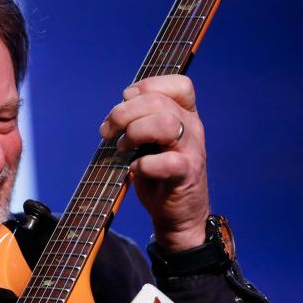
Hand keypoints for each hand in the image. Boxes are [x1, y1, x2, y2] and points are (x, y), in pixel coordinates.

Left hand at [99, 75, 209, 251]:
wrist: (179, 217)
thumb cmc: (159, 177)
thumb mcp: (149, 143)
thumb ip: (139, 121)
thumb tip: (118, 107)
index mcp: (186, 116)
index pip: (179, 85)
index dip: (148, 86)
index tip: (125, 101)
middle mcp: (193, 129)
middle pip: (159, 102)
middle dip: (124, 113)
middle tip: (109, 132)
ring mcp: (192, 151)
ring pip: (166, 123)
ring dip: (135, 133)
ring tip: (123, 148)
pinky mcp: (186, 176)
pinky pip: (167, 161)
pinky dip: (143, 164)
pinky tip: (133, 169)